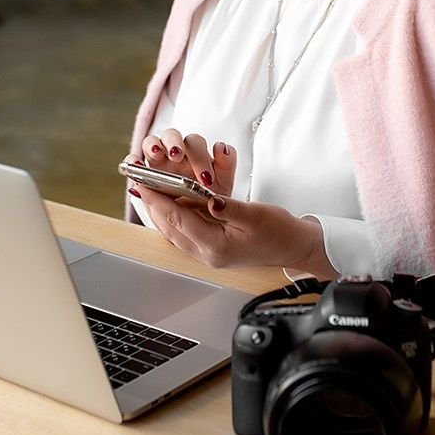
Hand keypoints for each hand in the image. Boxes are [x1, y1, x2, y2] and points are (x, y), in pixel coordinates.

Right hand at [129, 129, 236, 196]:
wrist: (197, 217)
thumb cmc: (209, 195)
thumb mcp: (222, 184)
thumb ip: (226, 164)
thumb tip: (221, 146)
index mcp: (195, 153)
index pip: (195, 143)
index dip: (200, 157)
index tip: (206, 179)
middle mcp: (175, 153)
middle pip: (171, 135)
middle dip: (174, 143)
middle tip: (178, 156)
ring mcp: (157, 160)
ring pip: (151, 142)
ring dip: (153, 145)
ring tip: (157, 154)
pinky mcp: (143, 172)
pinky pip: (134, 161)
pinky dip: (133, 161)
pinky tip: (136, 168)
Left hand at [133, 183, 337, 279]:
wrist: (295, 248)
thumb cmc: (280, 233)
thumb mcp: (257, 215)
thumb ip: (230, 208)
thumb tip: (210, 199)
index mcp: (216, 246)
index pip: (178, 220)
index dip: (158, 199)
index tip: (143, 182)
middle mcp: (208, 253)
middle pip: (169, 227)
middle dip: (152, 203)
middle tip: (139, 182)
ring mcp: (209, 252)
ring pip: (174, 230)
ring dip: (160, 210)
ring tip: (148, 190)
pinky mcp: (212, 247)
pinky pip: (184, 231)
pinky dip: (173, 216)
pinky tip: (169, 203)